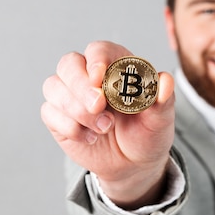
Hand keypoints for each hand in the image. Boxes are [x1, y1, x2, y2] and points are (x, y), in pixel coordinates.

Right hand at [41, 41, 174, 208]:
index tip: (99, 77)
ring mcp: (70, 95)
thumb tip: (165, 82)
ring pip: (54, 87)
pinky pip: (49, 112)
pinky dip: (69, 127)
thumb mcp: (160, 119)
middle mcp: (89, 76)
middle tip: (98, 106)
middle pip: (68, 64)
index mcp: (116, 66)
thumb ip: (163, 99)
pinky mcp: (58, 116)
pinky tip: (91, 138)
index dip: (97, 60)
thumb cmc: (147, 133)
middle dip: (80, 86)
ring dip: (76, 110)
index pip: (99, 50)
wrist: (134, 165)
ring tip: (104, 128)